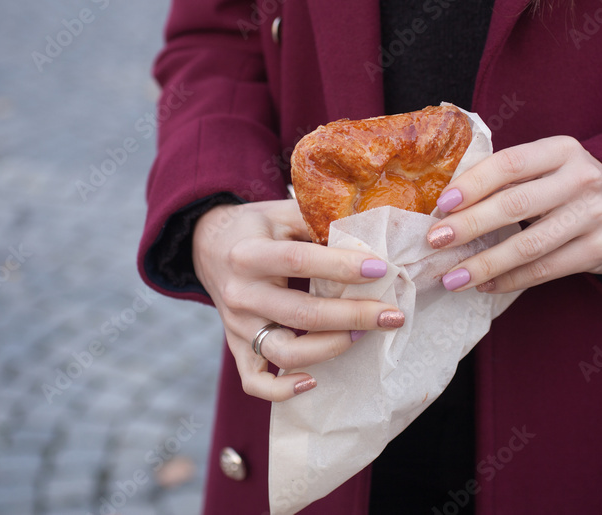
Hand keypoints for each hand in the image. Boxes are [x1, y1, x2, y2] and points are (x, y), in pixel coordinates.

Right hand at [193, 199, 403, 401]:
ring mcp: (237, 326)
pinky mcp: (236, 347)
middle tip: (392, 315)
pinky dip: (283, 389)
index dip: (342, 266)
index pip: (300, 261)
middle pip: (301, 313)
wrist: (209, 247)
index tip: (380, 268)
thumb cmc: (257, 228)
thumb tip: (368, 240)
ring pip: (284, 352)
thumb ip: (318, 221)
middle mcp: (241, 293)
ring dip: (331, 348)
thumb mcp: (281, 212)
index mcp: (250, 253)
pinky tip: (314, 381)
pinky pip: (255, 382)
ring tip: (363, 335)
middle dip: (354, 316)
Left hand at [425, 135, 601, 294]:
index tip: (442, 204)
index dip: (473, 183)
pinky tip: (484, 285)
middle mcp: (581, 179)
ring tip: (452, 277)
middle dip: (470, 225)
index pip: (510, 164)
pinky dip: (510, 280)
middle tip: (436, 241)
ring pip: (529, 245)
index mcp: (561, 150)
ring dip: (485, 264)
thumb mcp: (546, 165)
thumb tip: (446, 204)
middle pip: (516, 205)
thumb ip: (507, 176)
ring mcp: (593, 216)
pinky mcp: (598, 250)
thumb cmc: (565, 185)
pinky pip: (545, 270)